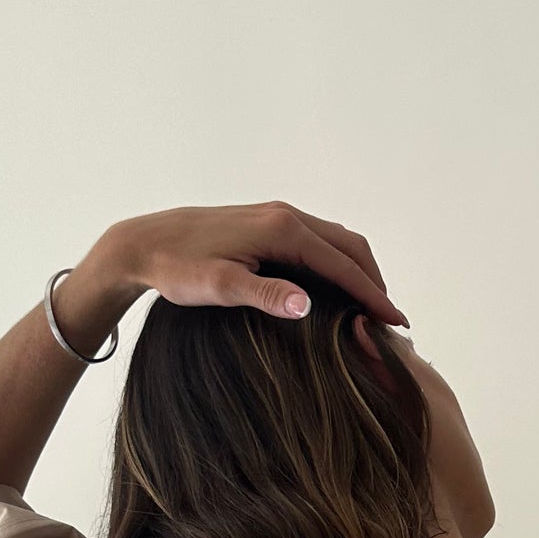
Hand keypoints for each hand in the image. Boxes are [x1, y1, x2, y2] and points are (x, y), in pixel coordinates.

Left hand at [90, 202, 407, 328]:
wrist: (142, 243)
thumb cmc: (176, 267)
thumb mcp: (219, 288)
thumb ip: (265, 296)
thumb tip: (308, 306)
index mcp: (282, 230)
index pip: (342, 265)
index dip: (372, 295)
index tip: (395, 322)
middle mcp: (285, 215)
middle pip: (349, 245)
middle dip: (374, 281)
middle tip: (391, 319)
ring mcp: (276, 215)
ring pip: (335, 239)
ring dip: (358, 270)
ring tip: (371, 305)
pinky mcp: (266, 222)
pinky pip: (317, 239)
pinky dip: (337, 261)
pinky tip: (335, 286)